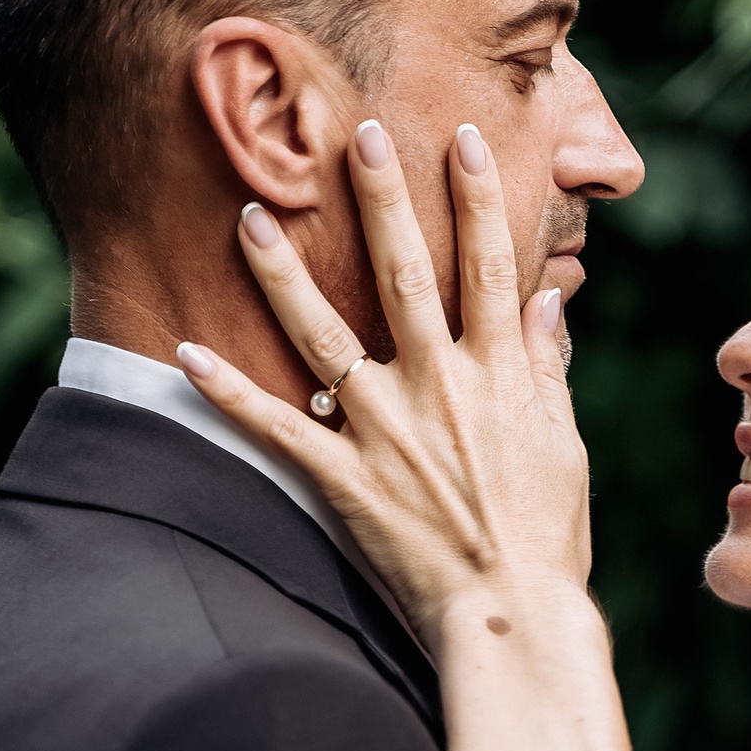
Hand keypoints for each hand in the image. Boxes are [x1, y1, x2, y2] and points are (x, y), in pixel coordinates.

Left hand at [176, 118, 592, 644]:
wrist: (514, 616)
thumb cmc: (548, 535)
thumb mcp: (563, 442)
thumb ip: (547, 366)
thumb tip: (548, 299)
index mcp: (501, 377)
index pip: (490, 267)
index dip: (480, 199)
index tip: (466, 138)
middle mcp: (442, 390)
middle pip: (407, 278)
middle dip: (383, 201)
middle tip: (357, 135)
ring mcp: (388, 433)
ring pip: (326, 338)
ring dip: (285, 275)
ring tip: (250, 218)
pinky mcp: (346, 481)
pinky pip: (276, 429)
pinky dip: (229, 392)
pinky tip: (187, 352)